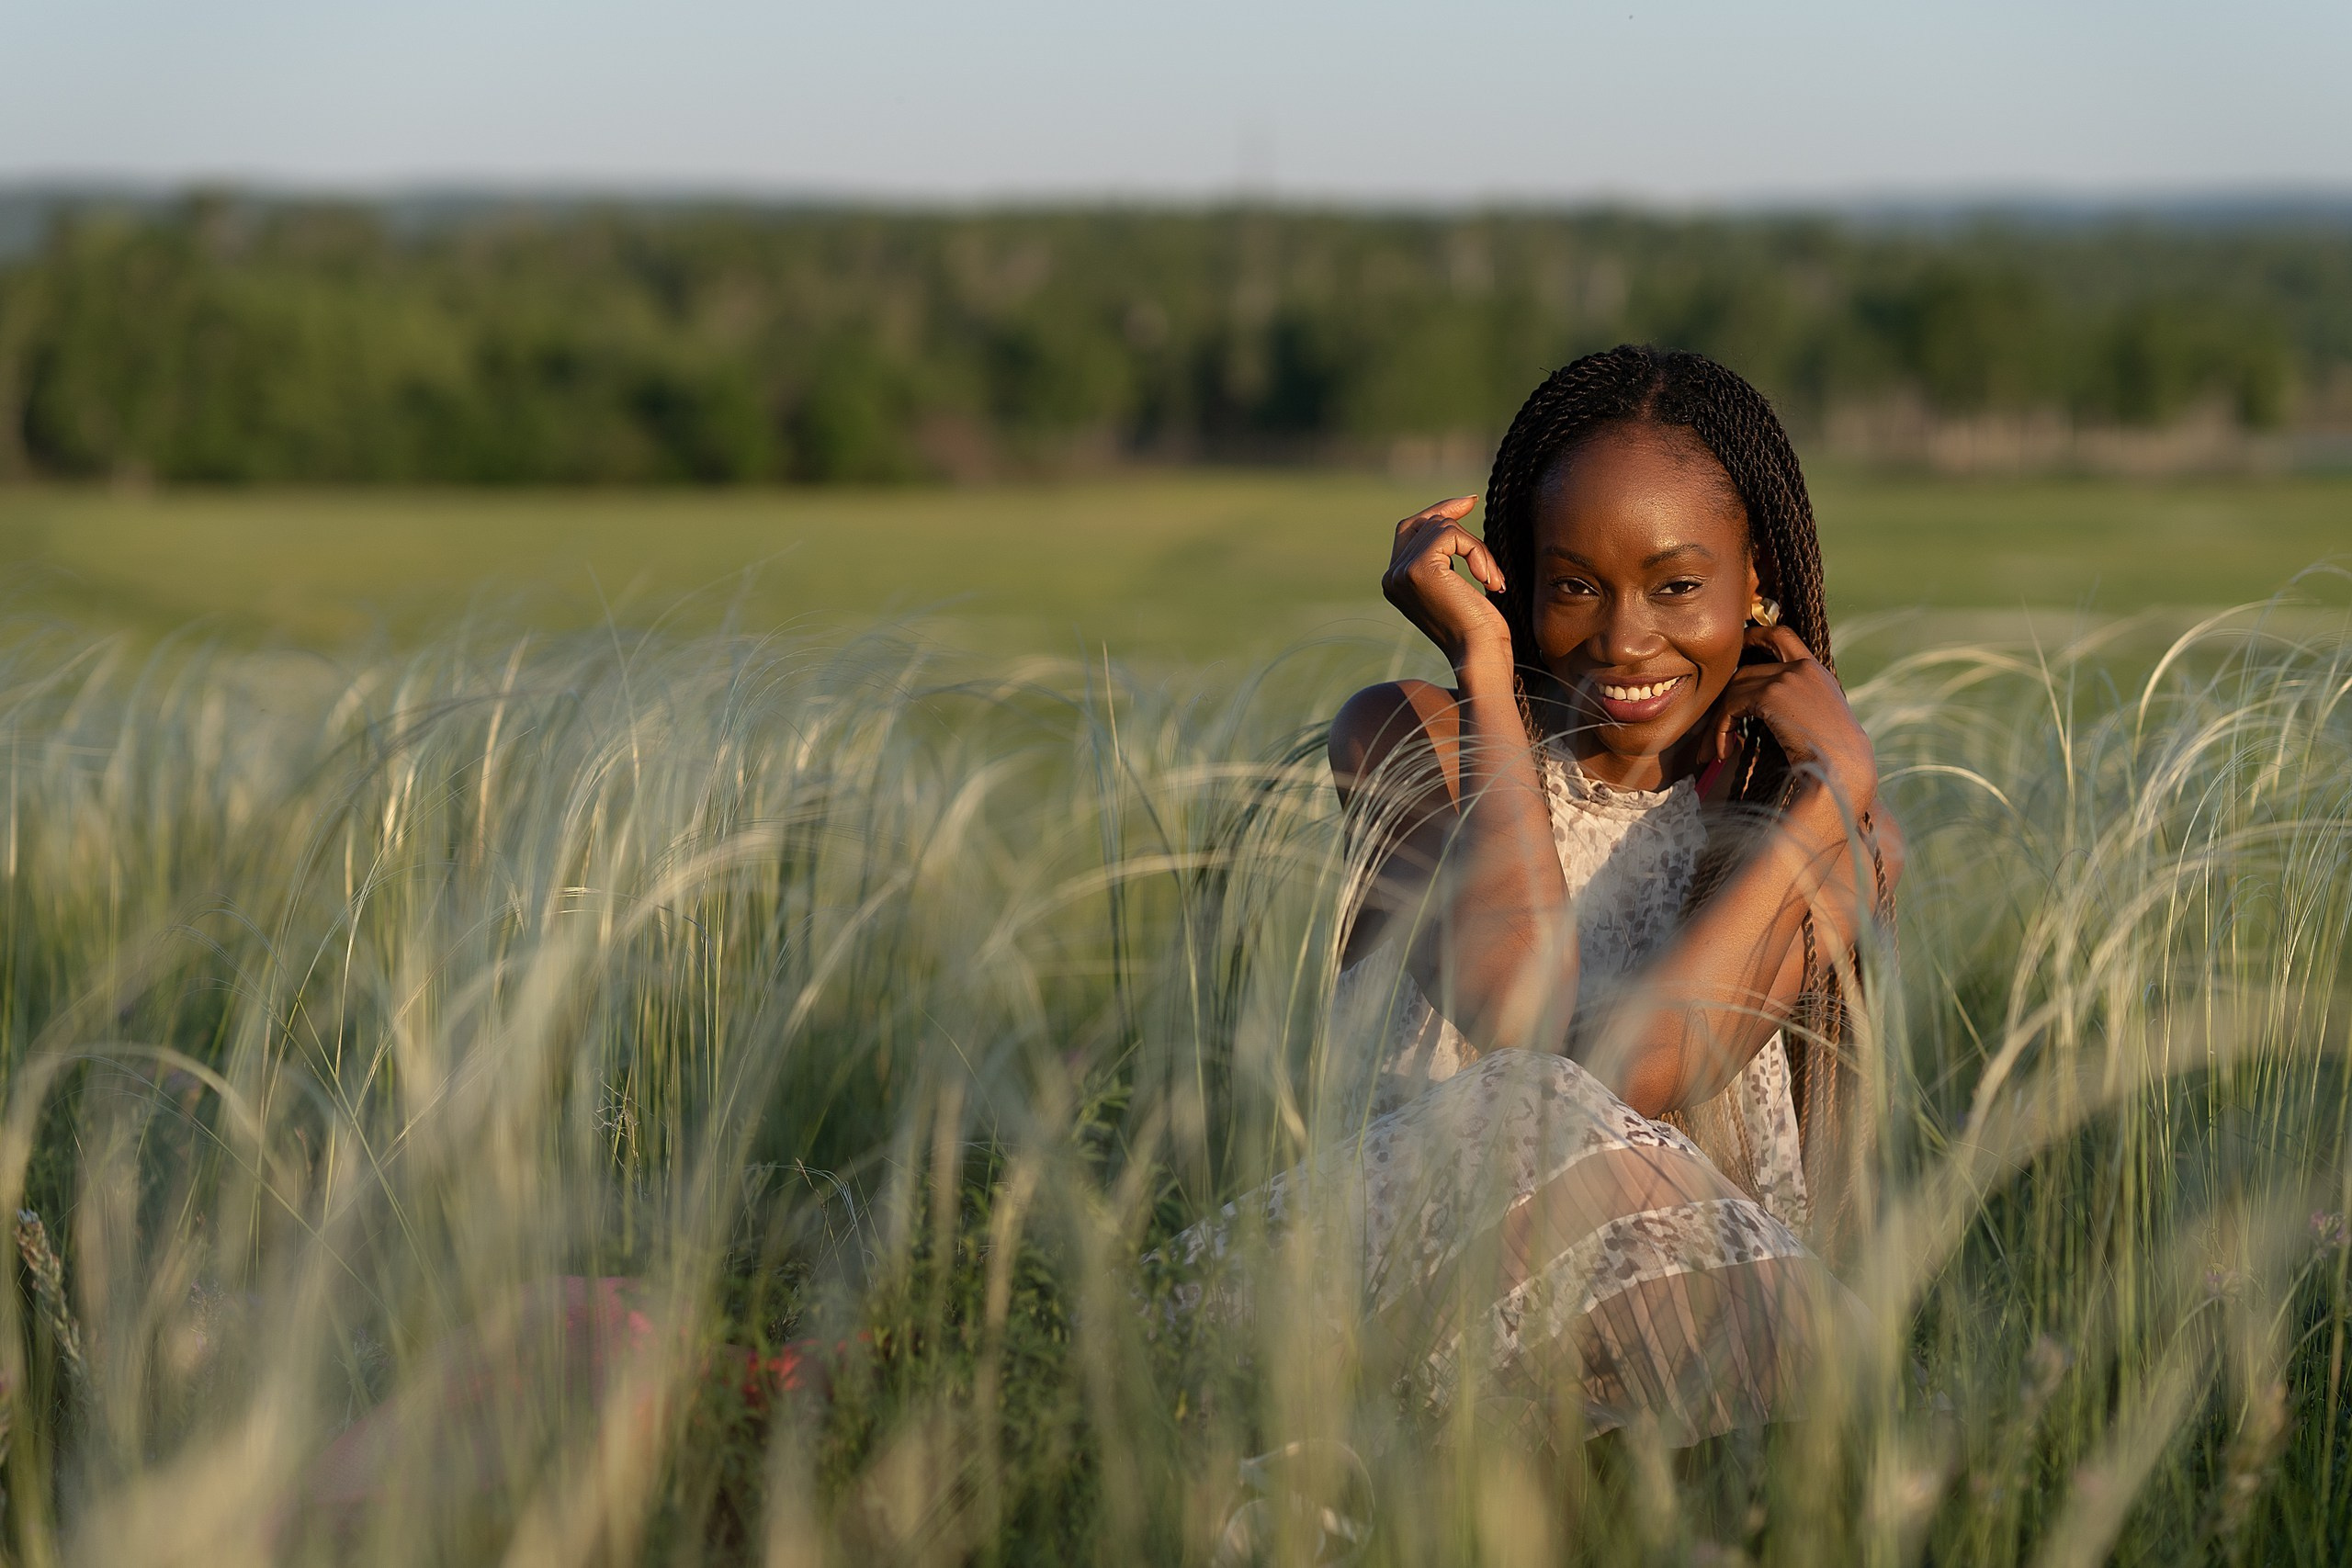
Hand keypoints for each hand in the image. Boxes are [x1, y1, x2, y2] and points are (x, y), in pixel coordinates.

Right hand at [1381, 496, 1509, 670]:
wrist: (1479, 655)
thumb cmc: (1477, 629)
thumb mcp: (1454, 586)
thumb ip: (1442, 559)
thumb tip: (1448, 517)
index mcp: (1395, 582)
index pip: (1410, 529)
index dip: (1438, 511)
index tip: (1467, 502)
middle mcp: (1391, 576)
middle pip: (1426, 523)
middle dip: (1457, 521)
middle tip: (1477, 515)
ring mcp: (1401, 571)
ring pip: (1444, 528)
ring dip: (1478, 549)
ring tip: (1492, 580)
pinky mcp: (1419, 568)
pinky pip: (1453, 536)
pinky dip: (1478, 552)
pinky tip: (1488, 580)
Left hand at [1709, 625, 1879, 809]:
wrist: (1844, 767)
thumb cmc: (1833, 755)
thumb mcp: (1819, 717)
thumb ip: (1797, 702)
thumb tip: (1760, 708)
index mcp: (1816, 671)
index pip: (1782, 636)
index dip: (1755, 636)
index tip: (1737, 645)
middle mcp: (1802, 668)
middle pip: (1746, 670)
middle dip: (1724, 698)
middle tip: (1712, 727)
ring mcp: (1786, 678)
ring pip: (1734, 689)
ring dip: (1719, 722)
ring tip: (1716, 750)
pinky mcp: (1771, 694)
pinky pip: (1731, 706)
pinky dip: (1721, 729)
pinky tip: (1724, 752)